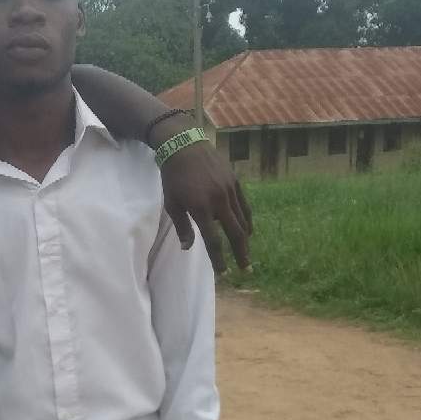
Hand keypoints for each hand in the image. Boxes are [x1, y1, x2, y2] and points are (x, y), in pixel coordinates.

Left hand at [154, 127, 252, 274]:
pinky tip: (248, 231)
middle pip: (234, 233)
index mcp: (201, 208)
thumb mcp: (172, 204)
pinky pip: (244, 206)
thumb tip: (187, 248)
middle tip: (245, 270)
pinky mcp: (235, 182)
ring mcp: (229, 190)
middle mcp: (218, 201)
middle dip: (241, 254)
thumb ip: (182, 227)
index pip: (213, 241)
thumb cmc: (173, 177)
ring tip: (246, 253)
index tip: (224, 273)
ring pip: (242, 220)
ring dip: (245, 239)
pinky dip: (247, 220)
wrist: (185, 146)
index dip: (219, 259)